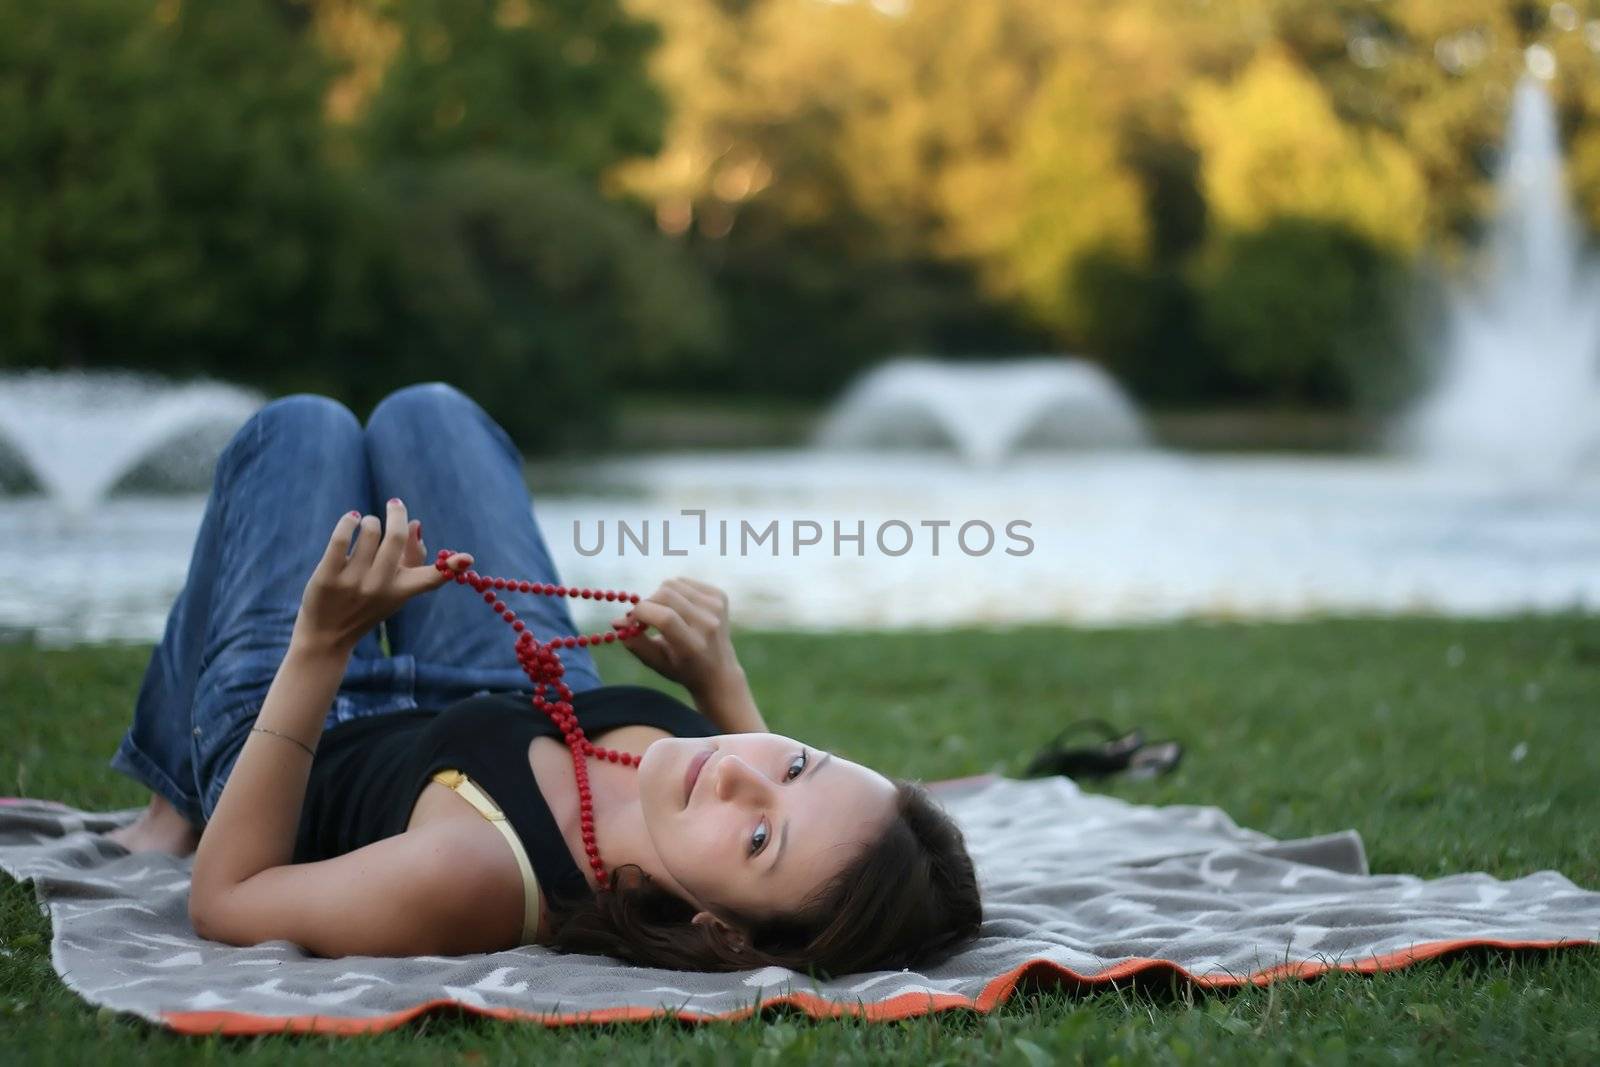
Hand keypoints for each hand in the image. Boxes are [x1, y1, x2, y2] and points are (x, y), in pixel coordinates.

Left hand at [292, 499, 472, 656]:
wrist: (327, 635)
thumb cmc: (365, 605)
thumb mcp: (393, 589)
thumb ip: (409, 557)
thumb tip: (415, 524)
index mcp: (401, 591)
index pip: (431, 578)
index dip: (452, 568)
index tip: (468, 558)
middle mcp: (379, 587)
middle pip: (395, 537)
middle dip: (397, 513)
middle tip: (395, 504)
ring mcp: (353, 582)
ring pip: (369, 530)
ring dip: (370, 521)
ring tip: (366, 524)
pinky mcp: (327, 577)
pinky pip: (341, 538)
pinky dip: (349, 521)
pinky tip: (351, 519)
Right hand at [610, 577, 742, 698]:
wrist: (719, 671)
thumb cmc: (681, 669)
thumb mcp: (655, 662)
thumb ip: (635, 642)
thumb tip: (616, 622)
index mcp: (693, 645)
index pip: (665, 618)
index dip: (640, 613)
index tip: (630, 620)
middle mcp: (708, 624)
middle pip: (666, 594)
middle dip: (647, 602)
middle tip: (644, 617)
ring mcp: (717, 608)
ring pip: (673, 583)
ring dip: (660, 596)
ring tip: (662, 614)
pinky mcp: (720, 596)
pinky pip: (685, 582)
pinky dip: (675, 591)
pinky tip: (678, 608)